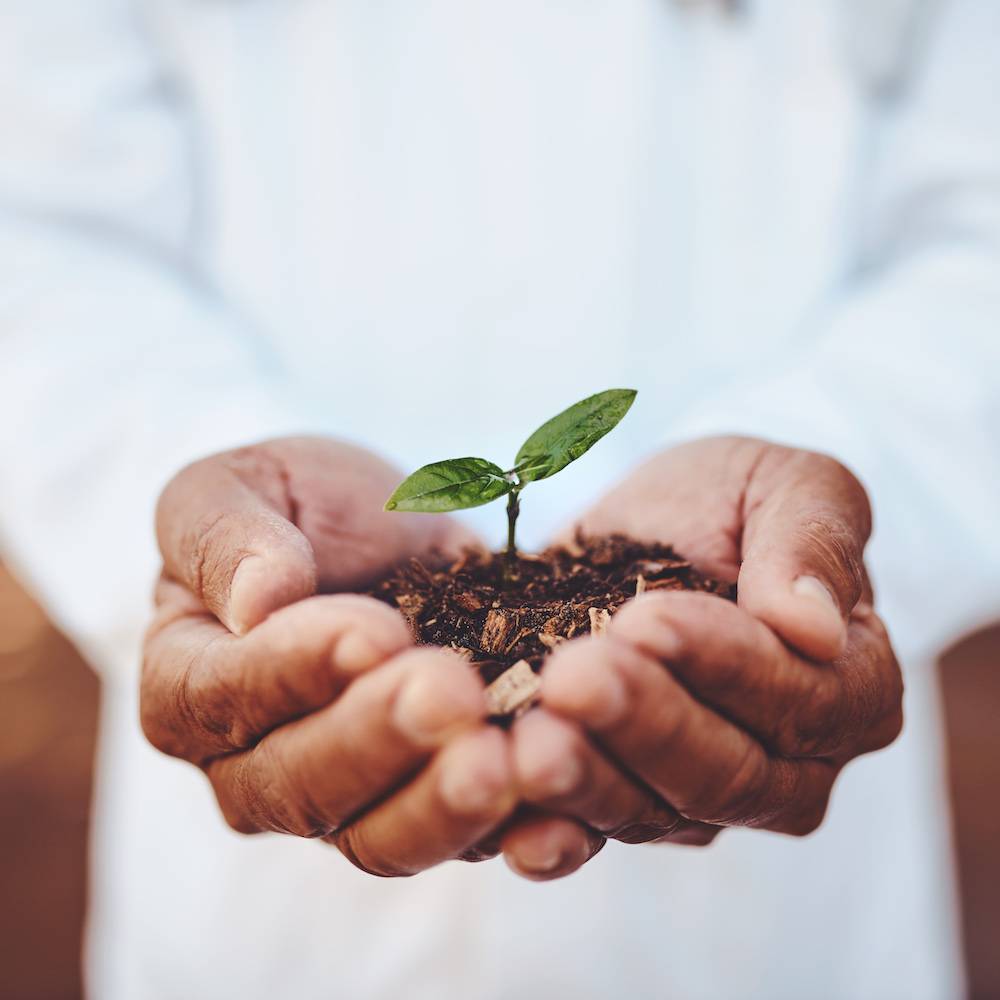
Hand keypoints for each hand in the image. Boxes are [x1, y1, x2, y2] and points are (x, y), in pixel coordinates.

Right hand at [141, 436, 517, 876]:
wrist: (390, 526)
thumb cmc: (299, 503)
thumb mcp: (244, 484)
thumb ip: (225, 536)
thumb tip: (256, 603)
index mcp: (188, 684)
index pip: (221, 698)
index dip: (294, 671)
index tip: (373, 630)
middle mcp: (253, 763)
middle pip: (300, 786)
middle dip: (380, 740)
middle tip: (451, 693)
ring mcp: (344, 795)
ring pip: (379, 837)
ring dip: (443, 806)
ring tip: (505, 759)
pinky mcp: (425, 797)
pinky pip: (459, 836)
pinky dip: (508, 826)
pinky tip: (548, 789)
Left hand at [502, 436, 903, 878]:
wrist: (647, 522)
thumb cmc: (733, 498)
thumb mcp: (788, 485)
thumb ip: (814, 543)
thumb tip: (817, 629)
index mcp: (848, 690)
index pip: (800, 698)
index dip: (724, 664)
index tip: (649, 617)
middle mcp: (785, 765)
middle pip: (723, 771)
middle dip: (644, 722)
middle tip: (576, 677)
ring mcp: (697, 796)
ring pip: (651, 810)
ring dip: (589, 779)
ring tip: (533, 744)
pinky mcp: (619, 800)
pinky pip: (589, 833)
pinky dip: (551, 835)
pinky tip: (511, 828)